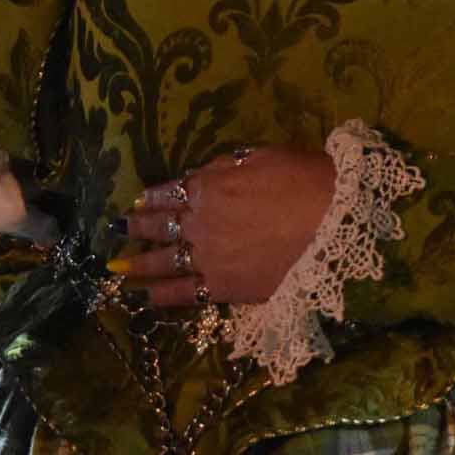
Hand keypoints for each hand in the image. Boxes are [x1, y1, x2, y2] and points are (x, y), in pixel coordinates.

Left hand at [113, 146, 336, 310]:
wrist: (336, 225)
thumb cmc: (307, 180)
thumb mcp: (266, 157)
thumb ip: (228, 165)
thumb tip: (202, 174)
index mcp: (209, 186)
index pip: (170, 190)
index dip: (153, 195)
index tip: (140, 199)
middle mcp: (198, 221)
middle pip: (158, 224)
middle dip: (136, 226)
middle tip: (119, 229)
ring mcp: (207, 257)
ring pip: (161, 261)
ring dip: (137, 263)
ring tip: (118, 267)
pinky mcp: (222, 287)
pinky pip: (183, 294)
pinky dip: (160, 296)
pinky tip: (145, 297)